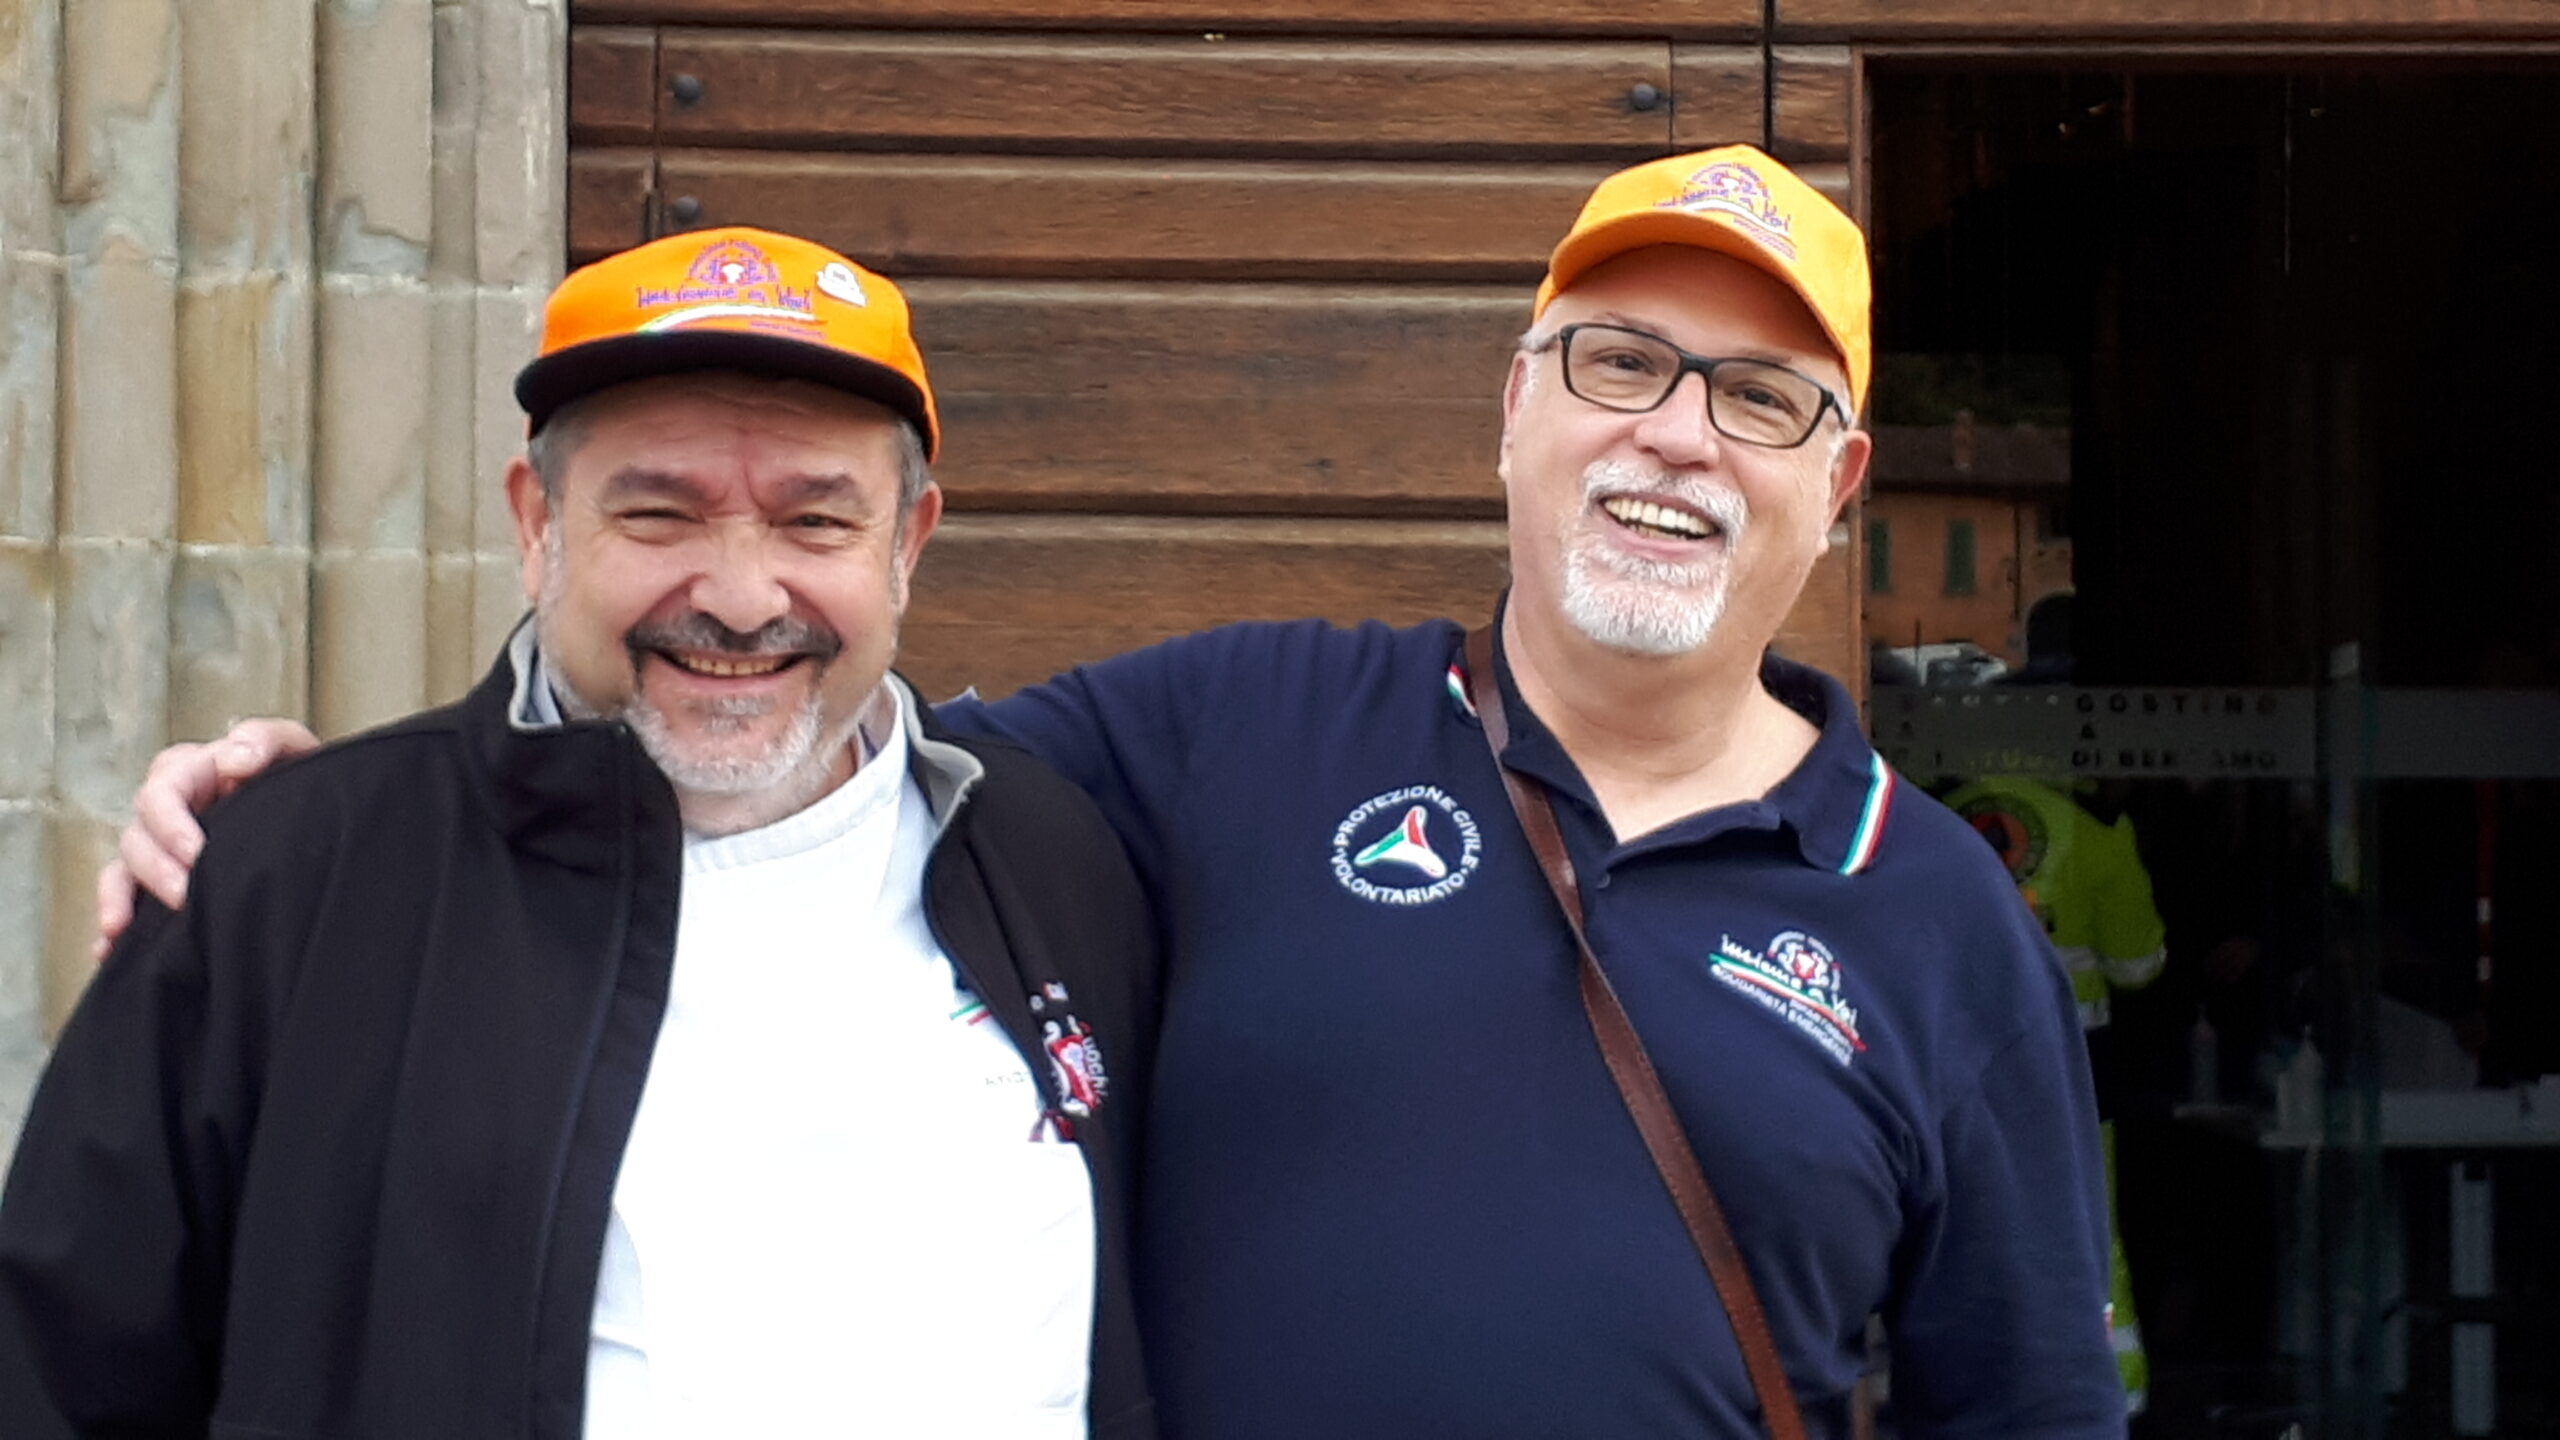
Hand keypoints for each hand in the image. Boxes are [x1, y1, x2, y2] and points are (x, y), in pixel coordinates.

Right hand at [94, 718, 321, 958]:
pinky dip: (112, 922)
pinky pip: (122, 898)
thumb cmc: (297, 776)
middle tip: (186, 898)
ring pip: (122, 870)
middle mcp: (166, 809)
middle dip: (157, 870)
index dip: (172, 825)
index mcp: (191, 772)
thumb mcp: (292, 748)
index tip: (199, 855)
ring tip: (125, 928)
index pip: (161, 792)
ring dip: (122, 899)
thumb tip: (237, 759)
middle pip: (137, 836)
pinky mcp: (158, 879)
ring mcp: (158, 846)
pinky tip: (108, 949)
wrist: (314, 813)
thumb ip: (266, 739)